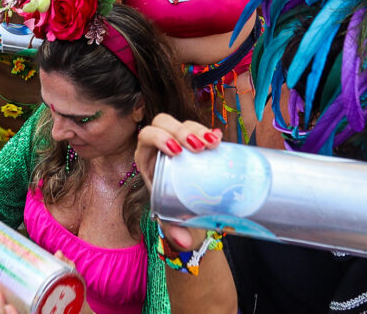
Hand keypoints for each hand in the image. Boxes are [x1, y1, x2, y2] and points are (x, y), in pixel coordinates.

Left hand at [136, 113, 222, 249]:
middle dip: (181, 130)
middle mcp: (161, 144)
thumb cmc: (171, 211)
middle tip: (198, 147)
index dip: (159, 137)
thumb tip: (184, 242)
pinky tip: (219, 140)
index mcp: (146, 157)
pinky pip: (202, 129)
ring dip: (198, 129)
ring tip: (212, 143)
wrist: (186, 208)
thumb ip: (173, 230)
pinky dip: (210, 132)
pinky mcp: (196, 141)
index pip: (147, 136)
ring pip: (184, 123)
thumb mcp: (168, 218)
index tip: (176, 151)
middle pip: (165, 122)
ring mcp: (179, 139)